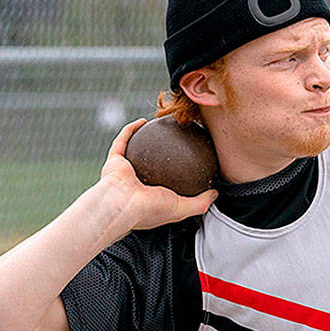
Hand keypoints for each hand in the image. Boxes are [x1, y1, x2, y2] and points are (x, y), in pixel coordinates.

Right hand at [100, 118, 217, 230]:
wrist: (121, 205)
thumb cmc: (150, 209)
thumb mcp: (182, 208)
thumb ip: (200, 202)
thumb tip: (215, 192)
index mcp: (150, 198)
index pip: (165, 184)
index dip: (177, 172)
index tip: (191, 159)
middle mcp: (136, 184)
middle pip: (151, 164)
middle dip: (162, 153)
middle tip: (177, 140)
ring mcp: (124, 172)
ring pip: (136, 150)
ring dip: (146, 138)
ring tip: (161, 127)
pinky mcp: (114, 160)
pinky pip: (123, 140)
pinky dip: (131, 130)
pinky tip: (144, 121)